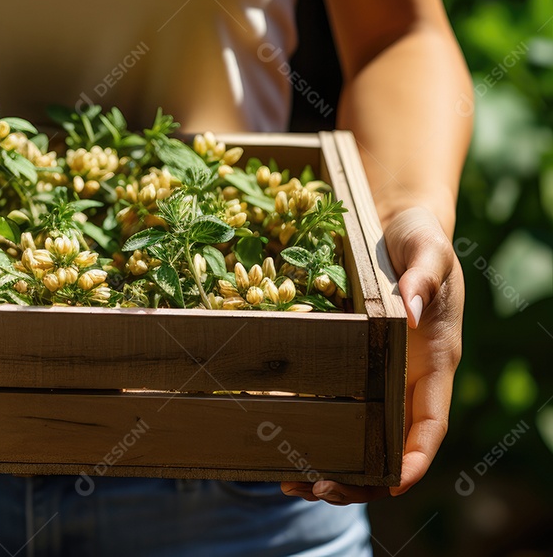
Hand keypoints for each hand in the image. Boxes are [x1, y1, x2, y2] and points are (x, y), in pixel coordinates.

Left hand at [281, 205, 463, 504]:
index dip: (414, 460)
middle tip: (316, 490)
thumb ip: (424, 277)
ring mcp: (378, 375)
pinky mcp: (350, 364)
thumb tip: (410, 313)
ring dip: (330, 467)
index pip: (429, 425)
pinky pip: (336, 406)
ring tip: (287, 483)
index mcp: (435, 363)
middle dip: (359, 478)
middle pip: (390, 447)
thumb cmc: (419, 238)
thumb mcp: (428, 249)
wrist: (393, 222)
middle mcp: (407, 379)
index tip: (391, 484)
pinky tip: (277, 443)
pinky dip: (312, 430)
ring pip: (359, 438)